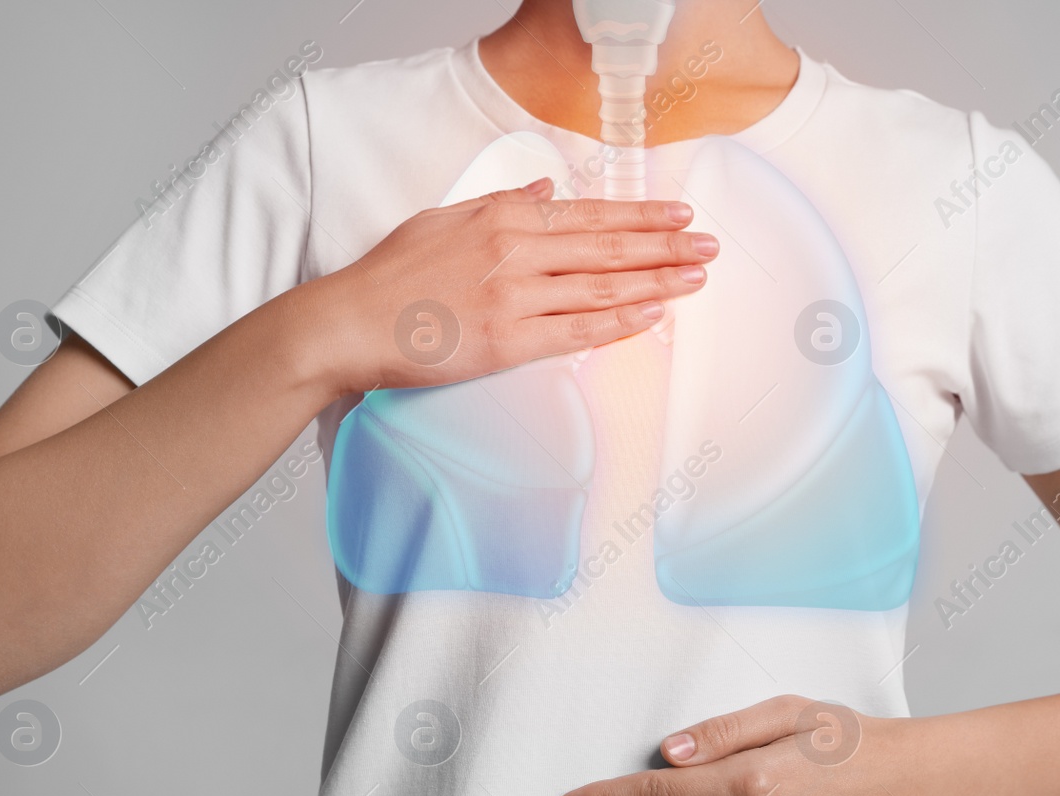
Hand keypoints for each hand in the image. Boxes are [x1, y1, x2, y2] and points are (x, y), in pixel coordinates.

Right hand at [305, 177, 717, 393]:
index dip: (639, 216)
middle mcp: (516, 251)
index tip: (676, 216)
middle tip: (707, 245)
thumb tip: (546, 189)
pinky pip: (578, 330)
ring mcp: (515, 297)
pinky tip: (653, 314)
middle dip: (665, 246)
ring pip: (602, 286)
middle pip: (608, 247)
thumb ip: (502, 202)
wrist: (352, 323)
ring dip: (657, 281)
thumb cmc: (391, 275)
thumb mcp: (445, 218)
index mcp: (502, 216)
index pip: (588, 214)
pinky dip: (620, 321)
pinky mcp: (509, 342)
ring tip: (695, 278)